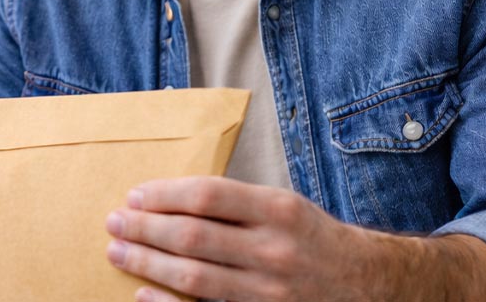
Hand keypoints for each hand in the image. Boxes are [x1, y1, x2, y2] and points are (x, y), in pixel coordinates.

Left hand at [104, 176, 485, 301]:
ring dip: (147, 263)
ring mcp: (270, 292)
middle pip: (192, 236)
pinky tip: (143, 294)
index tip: (134, 195)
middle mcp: (275, 250)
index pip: (207, 195)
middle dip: (144, 229)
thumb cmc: (312, 240)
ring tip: (118, 252)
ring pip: (193, 277)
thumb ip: (234, 203)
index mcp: (279, 210)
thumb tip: (166, 197)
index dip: (163, 195)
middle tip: (114, 222)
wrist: (371, 286)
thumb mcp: (284, 207)